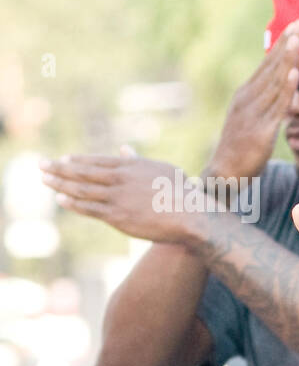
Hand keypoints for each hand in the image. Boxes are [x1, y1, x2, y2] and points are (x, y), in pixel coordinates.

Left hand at [40, 146, 198, 244]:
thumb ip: (138, 161)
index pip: (96, 161)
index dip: (76, 160)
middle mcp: (120, 179)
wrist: (190, 215)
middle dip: (59, 168)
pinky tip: (60, 198)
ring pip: (82, 189)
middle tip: (41, 164)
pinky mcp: (118, 216)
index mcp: (131, 166)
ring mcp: (118, 198)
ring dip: (60, 183)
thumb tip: (125, 149)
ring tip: (44, 179)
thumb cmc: (181, 192)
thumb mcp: (161, 169)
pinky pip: (89, 208)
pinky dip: (73, 203)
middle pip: (83, 172)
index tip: (62, 159)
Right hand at [205, 18, 298, 179]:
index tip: (296, 26)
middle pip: (271, 66)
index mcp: (247, 94)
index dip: (282, 45)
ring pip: (274, 82)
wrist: (225, 174)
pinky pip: (275, 107)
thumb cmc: (244, 148)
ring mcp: (253, 113)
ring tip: (297, 39)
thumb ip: (279, 108)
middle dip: (287, 43)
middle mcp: (248, 98)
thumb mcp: (262, 122)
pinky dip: (285, 90)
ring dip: (286, 59)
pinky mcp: (260, 131)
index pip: (267, 65)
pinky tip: (293, 74)